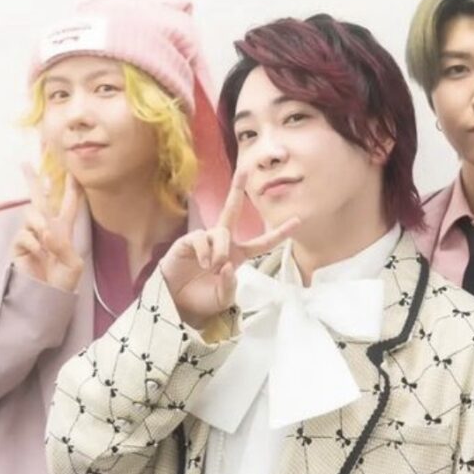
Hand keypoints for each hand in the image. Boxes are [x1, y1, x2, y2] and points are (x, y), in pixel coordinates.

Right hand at [10, 164, 83, 291]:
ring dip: (40, 223)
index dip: (72, 187)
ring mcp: (31, 235)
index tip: (72, 170)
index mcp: (64, 229)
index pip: (69, 203)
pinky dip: (33, 242)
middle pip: (39, 198)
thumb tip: (46, 231)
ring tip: (47, 239)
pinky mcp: (19, 246)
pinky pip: (24, 234)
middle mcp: (46, 228)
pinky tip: (38, 253)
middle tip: (25, 163)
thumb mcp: (73, 263)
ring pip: (31, 213)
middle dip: (32, 180)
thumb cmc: (64, 282)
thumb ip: (63, 245)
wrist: (49, 298)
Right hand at [160, 170, 298, 328]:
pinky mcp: (188, 241)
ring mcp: (205, 240)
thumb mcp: (223, 298)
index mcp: (238, 255)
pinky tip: (204, 263)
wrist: (175, 304)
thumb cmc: (201, 300)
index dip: (279, 233)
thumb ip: (230, 285)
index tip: (298, 221)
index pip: (262, 242)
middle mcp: (223, 243)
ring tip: (214, 268)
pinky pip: (202, 238)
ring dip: (220, 251)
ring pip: (221, 233)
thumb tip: (229, 265)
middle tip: (245, 170)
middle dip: (237, 189)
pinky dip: (206, 252)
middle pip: (233, 210)